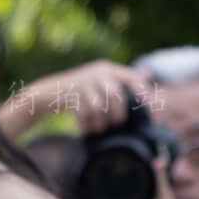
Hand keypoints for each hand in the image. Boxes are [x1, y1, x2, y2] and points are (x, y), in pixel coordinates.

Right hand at [0, 59, 161, 139]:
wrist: (49, 92)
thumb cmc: (79, 93)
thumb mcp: (98, 84)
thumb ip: (118, 86)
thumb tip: (146, 87)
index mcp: (108, 68)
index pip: (132, 78)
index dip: (142, 93)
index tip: (149, 108)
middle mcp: (98, 72)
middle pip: (116, 95)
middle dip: (118, 113)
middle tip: (116, 124)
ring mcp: (84, 82)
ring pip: (100, 106)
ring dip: (101, 121)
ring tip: (99, 129)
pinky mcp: (71, 94)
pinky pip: (84, 113)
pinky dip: (86, 124)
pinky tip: (85, 130)